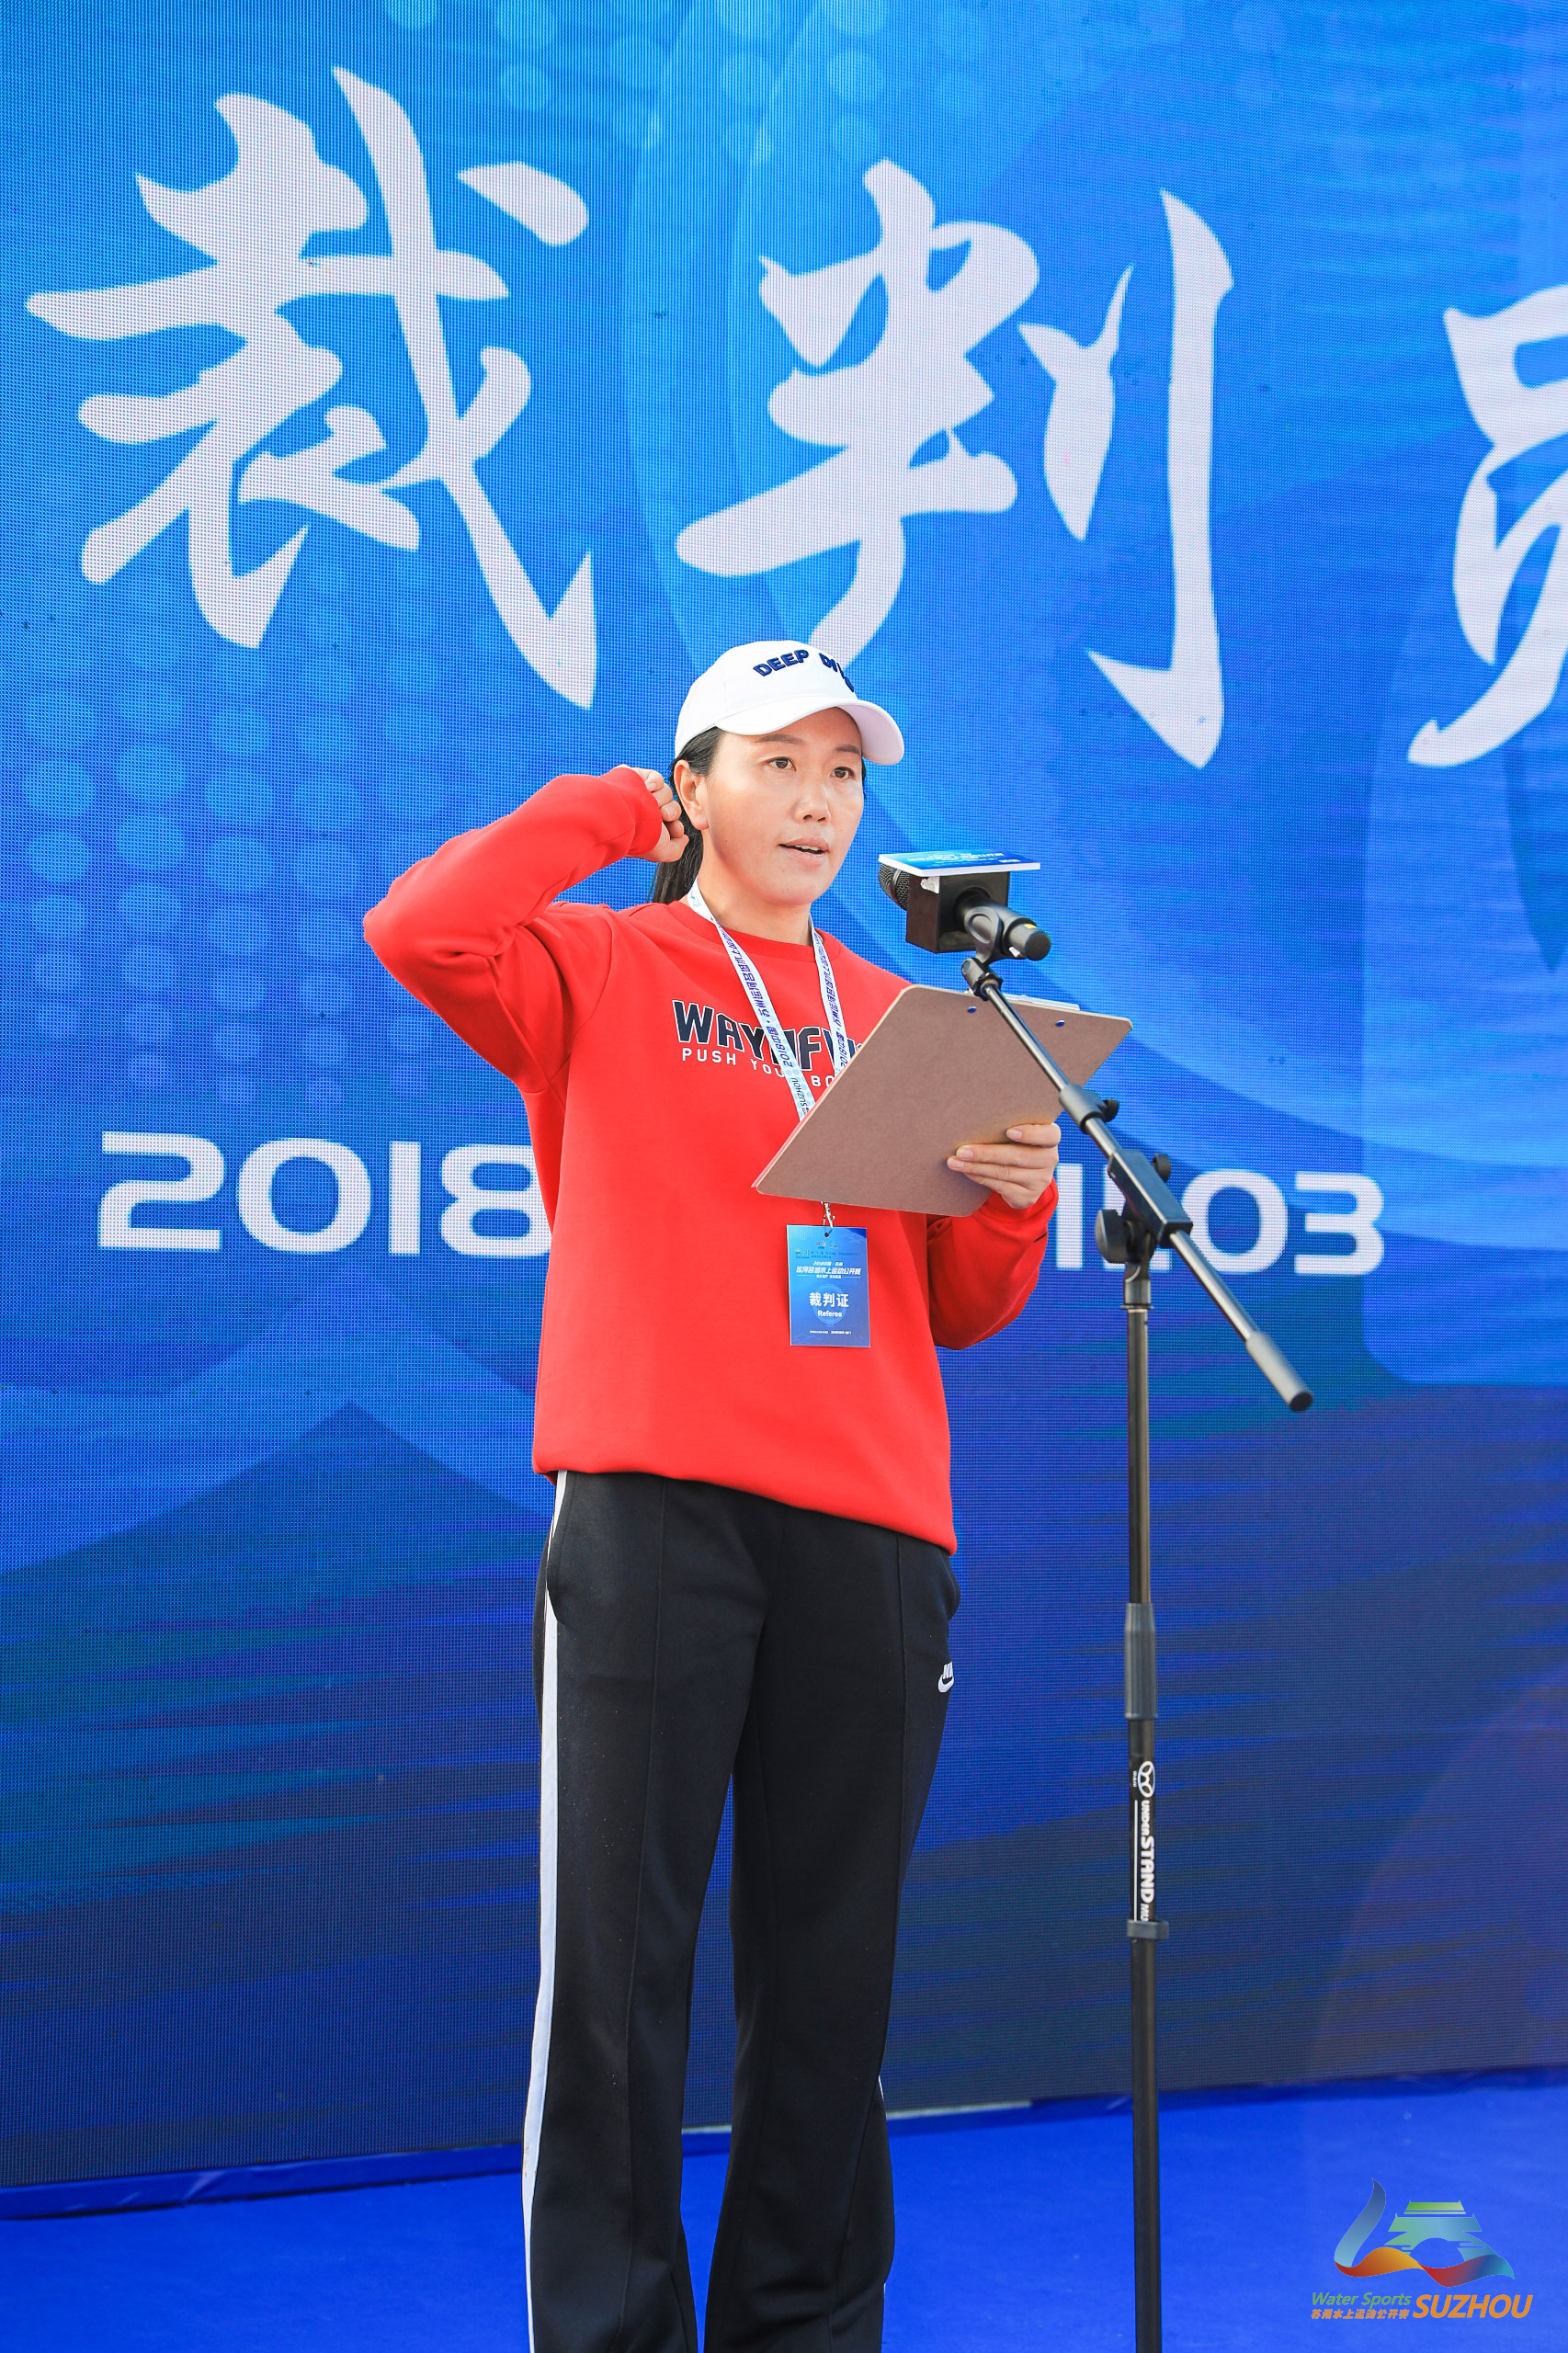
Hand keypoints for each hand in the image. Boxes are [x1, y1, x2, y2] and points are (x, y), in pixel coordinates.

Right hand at [634, 766, 687, 862]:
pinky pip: (657, 777)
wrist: (623, 816)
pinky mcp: (635, 778)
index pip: (671, 825)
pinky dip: (655, 782)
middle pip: (671, 808)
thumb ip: (677, 848)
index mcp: (648, 829)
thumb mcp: (664, 852)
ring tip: (652, 803)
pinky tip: (646, 788)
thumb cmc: (642, 836)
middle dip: (671, 812)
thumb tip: (684, 837)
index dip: (676, 827)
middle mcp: (644, 813)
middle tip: (662, 816)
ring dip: (662, 798)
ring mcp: (640, 795)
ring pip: (667, 793)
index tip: (674, 830)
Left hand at [947, 1122, 1061, 1209]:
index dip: (1031, 1134)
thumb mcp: (1018, 1132)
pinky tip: (967, 1172)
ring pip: (1005, 1173)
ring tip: (955, 1162)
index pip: (1049, 1135)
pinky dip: (980, 1178)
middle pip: (1018, 1156)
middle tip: (962, 1150)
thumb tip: (972, 1118)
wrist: (1022, 1175)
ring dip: (976, 1167)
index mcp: (1050, 1138)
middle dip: (986, 1153)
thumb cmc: (1015, 1143)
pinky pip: (1001, 1187)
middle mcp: (1049, 1159)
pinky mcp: (1028, 1196)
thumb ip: (1007, 1124)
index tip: (1009, 1131)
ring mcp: (1040, 1180)